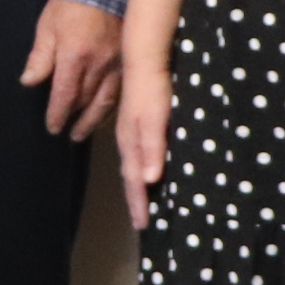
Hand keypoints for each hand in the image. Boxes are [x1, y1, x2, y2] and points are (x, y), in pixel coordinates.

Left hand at [19, 0, 124, 140]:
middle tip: (67, 133)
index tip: (52, 127)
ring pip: (106, 100)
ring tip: (83, 132)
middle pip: (85, 101)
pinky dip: (111, 105)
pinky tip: (104, 113)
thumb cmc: (70, 4)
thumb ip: (40, 57)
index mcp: (75, 56)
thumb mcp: (47, 26)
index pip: (65, 95)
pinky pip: (120, 90)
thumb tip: (29, 82)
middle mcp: (99, 65)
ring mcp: (117, 64)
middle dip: (74, 119)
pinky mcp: (129, 60)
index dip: (57, 114)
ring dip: (93, 119)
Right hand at [115, 57, 172, 227]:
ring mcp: (133, 132)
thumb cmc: (153, 91)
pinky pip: (138, 154)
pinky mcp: (139, 124)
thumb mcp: (155, 121)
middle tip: (141, 223)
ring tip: (143, 203)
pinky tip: (150, 170)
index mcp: (133, 144)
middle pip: (132, 177)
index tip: (142, 225)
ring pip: (134, 166)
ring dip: (138, 187)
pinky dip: (143, 168)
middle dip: (136, 200)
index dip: (139, 203)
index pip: (135, 181)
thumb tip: (150, 181)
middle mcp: (130, 141)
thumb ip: (153, 148)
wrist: (145, 60)